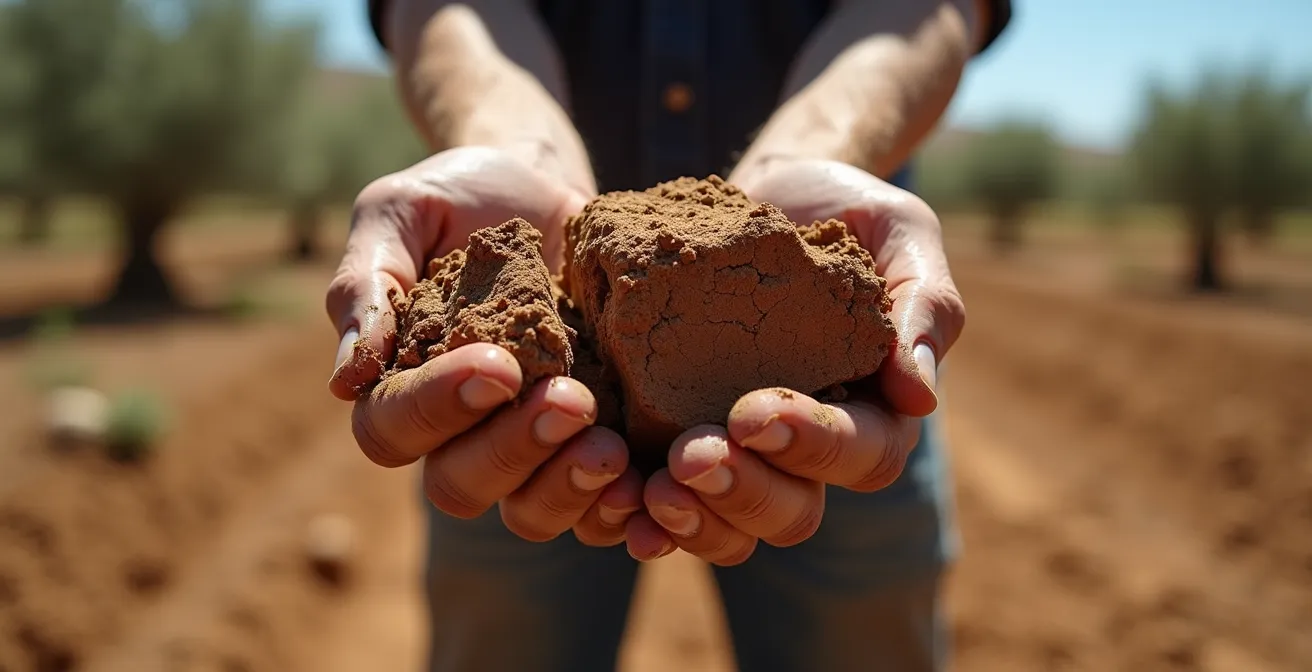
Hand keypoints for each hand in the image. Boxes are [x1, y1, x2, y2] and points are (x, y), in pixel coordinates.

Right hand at [325, 146, 642, 545]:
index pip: (393, 428)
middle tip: (572, 401)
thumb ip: (367, 284)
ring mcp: (528, 444)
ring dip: (566, 487)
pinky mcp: (589, 443)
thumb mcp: (402, 212)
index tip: (498, 364)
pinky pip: (597, 509)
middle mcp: (458, 431)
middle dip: (514, 450)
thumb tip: (347, 381)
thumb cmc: (461, 196)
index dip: (439, 408)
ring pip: (527, 511)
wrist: (548, 187)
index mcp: (399, 384)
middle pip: (460, 485)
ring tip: (611, 446)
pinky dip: (618, 508)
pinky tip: (643, 479)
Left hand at [638, 158, 964, 564]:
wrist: (766, 192)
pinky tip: (620, 509)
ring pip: (734, 526)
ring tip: (654, 489)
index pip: (861, 453)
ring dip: (695, 519)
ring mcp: (746, 454)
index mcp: (874, 410)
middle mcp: (810, 449)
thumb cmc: (845, 211)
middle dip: (743, 491)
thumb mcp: (901, 234)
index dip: (811, 443)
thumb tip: (919, 397)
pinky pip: (673, 505)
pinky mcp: (682, 439)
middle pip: (793, 510)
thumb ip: (924, 305)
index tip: (753, 411)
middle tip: (691, 455)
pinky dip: (646, 517)